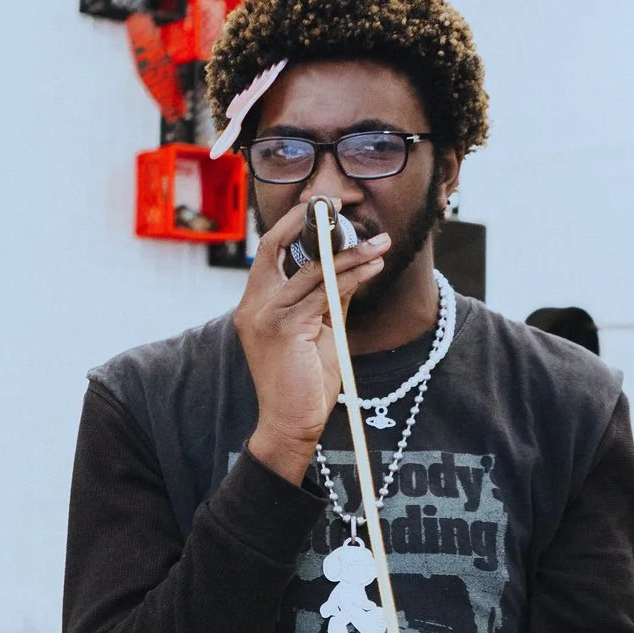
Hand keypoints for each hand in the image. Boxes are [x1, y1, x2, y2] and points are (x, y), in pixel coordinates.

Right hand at [233, 200, 390, 483]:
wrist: (291, 425)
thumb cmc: (304, 384)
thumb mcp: (319, 331)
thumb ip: (328, 298)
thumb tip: (351, 267)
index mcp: (255, 303)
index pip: (270, 251)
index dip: (293, 225)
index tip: (324, 211)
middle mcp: (253, 304)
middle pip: (275, 245)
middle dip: (307, 221)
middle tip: (339, 207)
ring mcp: (265, 314)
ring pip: (311, 270)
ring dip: (350, 253)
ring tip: (380, 243)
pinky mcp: (284, 327)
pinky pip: (324, 292)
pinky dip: (352, 275)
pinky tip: (373, 266)